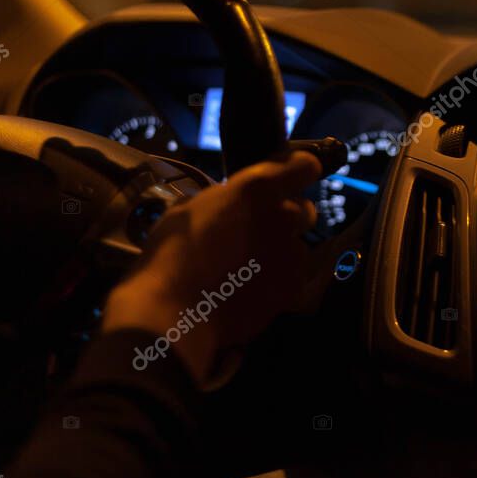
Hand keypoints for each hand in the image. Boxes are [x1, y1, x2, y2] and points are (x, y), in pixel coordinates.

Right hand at [102, 151, 321, 384]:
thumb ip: (224, 198)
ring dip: (281, 250)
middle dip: (286, 216)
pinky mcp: (293, 286)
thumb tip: (232, 201)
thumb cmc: (171, 254)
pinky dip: (278, 280)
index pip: (305, 165)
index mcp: (257, 188)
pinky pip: (293, 275)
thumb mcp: (189, 208)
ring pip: (298, 245)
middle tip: (257, 231)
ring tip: (248, 268)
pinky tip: (250, 290)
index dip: (299, 170)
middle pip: (304, 209)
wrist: (173, 312)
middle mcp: (283, 215)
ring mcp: (292, 253)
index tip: (292, 177)